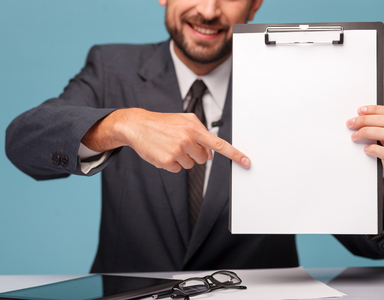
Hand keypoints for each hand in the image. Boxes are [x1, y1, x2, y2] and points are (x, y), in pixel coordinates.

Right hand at [82, 108, 250, 172]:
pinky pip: (178, 169)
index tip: (246, 162)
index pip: (219, 144)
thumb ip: (201, 132)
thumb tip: (210, 153)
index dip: (234, 154)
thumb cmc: (163, 123)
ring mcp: (177, 152)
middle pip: (203, 159)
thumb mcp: (184, 120)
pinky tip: (163, 152)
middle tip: (181, 143)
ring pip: (191, 165)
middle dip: (195, 154)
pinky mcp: (167, 162)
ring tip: (170, 146)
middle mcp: (187, 140)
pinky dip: (172, 163)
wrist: (137, 125)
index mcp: (194, 128)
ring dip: (183, 158)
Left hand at [346, 105, 383, 176]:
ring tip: (354, 136)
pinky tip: (365, 149)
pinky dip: (375, 149)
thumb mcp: (365, 135)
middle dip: (366, 120)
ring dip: (368, 132)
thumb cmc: (365, 149)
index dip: (375, 109)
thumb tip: (350, 118)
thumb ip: (362, 126)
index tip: (359, 110)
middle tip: (350, 123)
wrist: (368, 172)